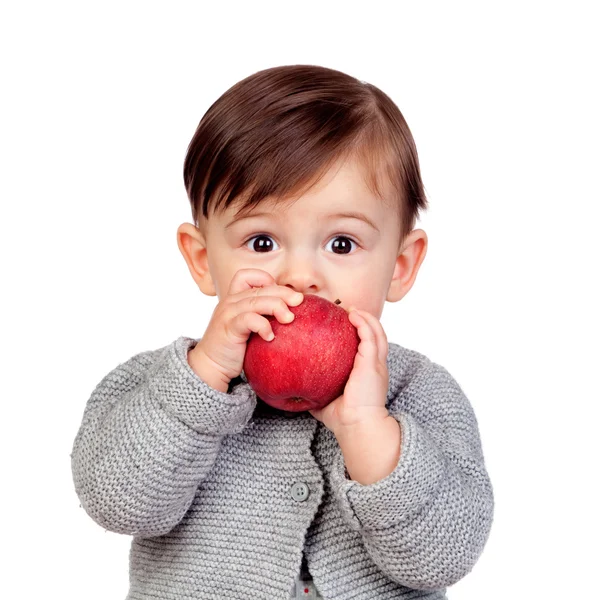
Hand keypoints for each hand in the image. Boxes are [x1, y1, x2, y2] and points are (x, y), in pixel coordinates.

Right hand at [190, 269, 303, 387]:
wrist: (212, 366)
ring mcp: (228, 314)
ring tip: (289, 319)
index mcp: (234, 298)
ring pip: (256, 301)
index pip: (248, 275)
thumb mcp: (249, 326)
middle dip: (283, 293)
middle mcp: (230, 302)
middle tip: (299, 301)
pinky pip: (249, 319)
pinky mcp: (228, 328)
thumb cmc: (235, 347)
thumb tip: (292, 312)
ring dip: (277, 307)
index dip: (266, 279)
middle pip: (261, 288)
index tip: (281, 295)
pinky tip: (270, 336)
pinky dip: (263, 325)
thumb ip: (263, 315)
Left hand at [308, 307, 389, 433]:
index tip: (346, 325)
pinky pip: (370, 336)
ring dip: (366, 318)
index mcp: (368, 374)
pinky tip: (353, 315)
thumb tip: (291, 390)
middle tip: (349, 312)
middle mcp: (376, 366)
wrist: (357, 427)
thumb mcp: (325, 400)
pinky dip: (363, 323)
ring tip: (352, 309)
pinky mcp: (372, 363)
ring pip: (377, 332)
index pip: (368, 349)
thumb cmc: (342, 419)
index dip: (361, 335)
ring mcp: (376, 364)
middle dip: (366, 321)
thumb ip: (312, 391)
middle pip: (376, 336)